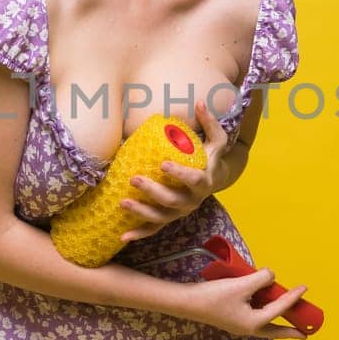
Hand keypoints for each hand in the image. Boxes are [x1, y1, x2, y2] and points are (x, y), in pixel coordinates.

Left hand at [118, 100, 232, 243]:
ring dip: (141, 212)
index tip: (164, 164)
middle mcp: (192, 201)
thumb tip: (199, 102)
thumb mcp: (216, 141)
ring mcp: (180, 213)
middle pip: (172, 200)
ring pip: (161, 217)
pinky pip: (153, 230)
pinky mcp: (169, 220)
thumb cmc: (210, 157)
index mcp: (204, 182)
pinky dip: (138, 234)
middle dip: (153, 191)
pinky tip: (122, 237)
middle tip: (134, 178)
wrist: (214, 180)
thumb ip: (210, 122)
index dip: (180, 174)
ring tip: (122, 202)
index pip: (193, 180)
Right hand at [175, 268, 309, 339]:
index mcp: (254, 323)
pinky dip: (263, 312)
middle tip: (304, 334)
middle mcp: (248, 327)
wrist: (188, 302)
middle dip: (289, 332)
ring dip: (277, 321)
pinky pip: (254, 317)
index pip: (279, 308)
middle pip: (274, 331)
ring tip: (287, 317)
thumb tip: (271, 277)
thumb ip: (262, 279)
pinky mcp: (231, 318)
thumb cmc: (215, 296)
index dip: (293, 297)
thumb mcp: (243, 285)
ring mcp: (239, 324)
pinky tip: (263, 302)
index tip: (304, 288)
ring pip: (264, 324)